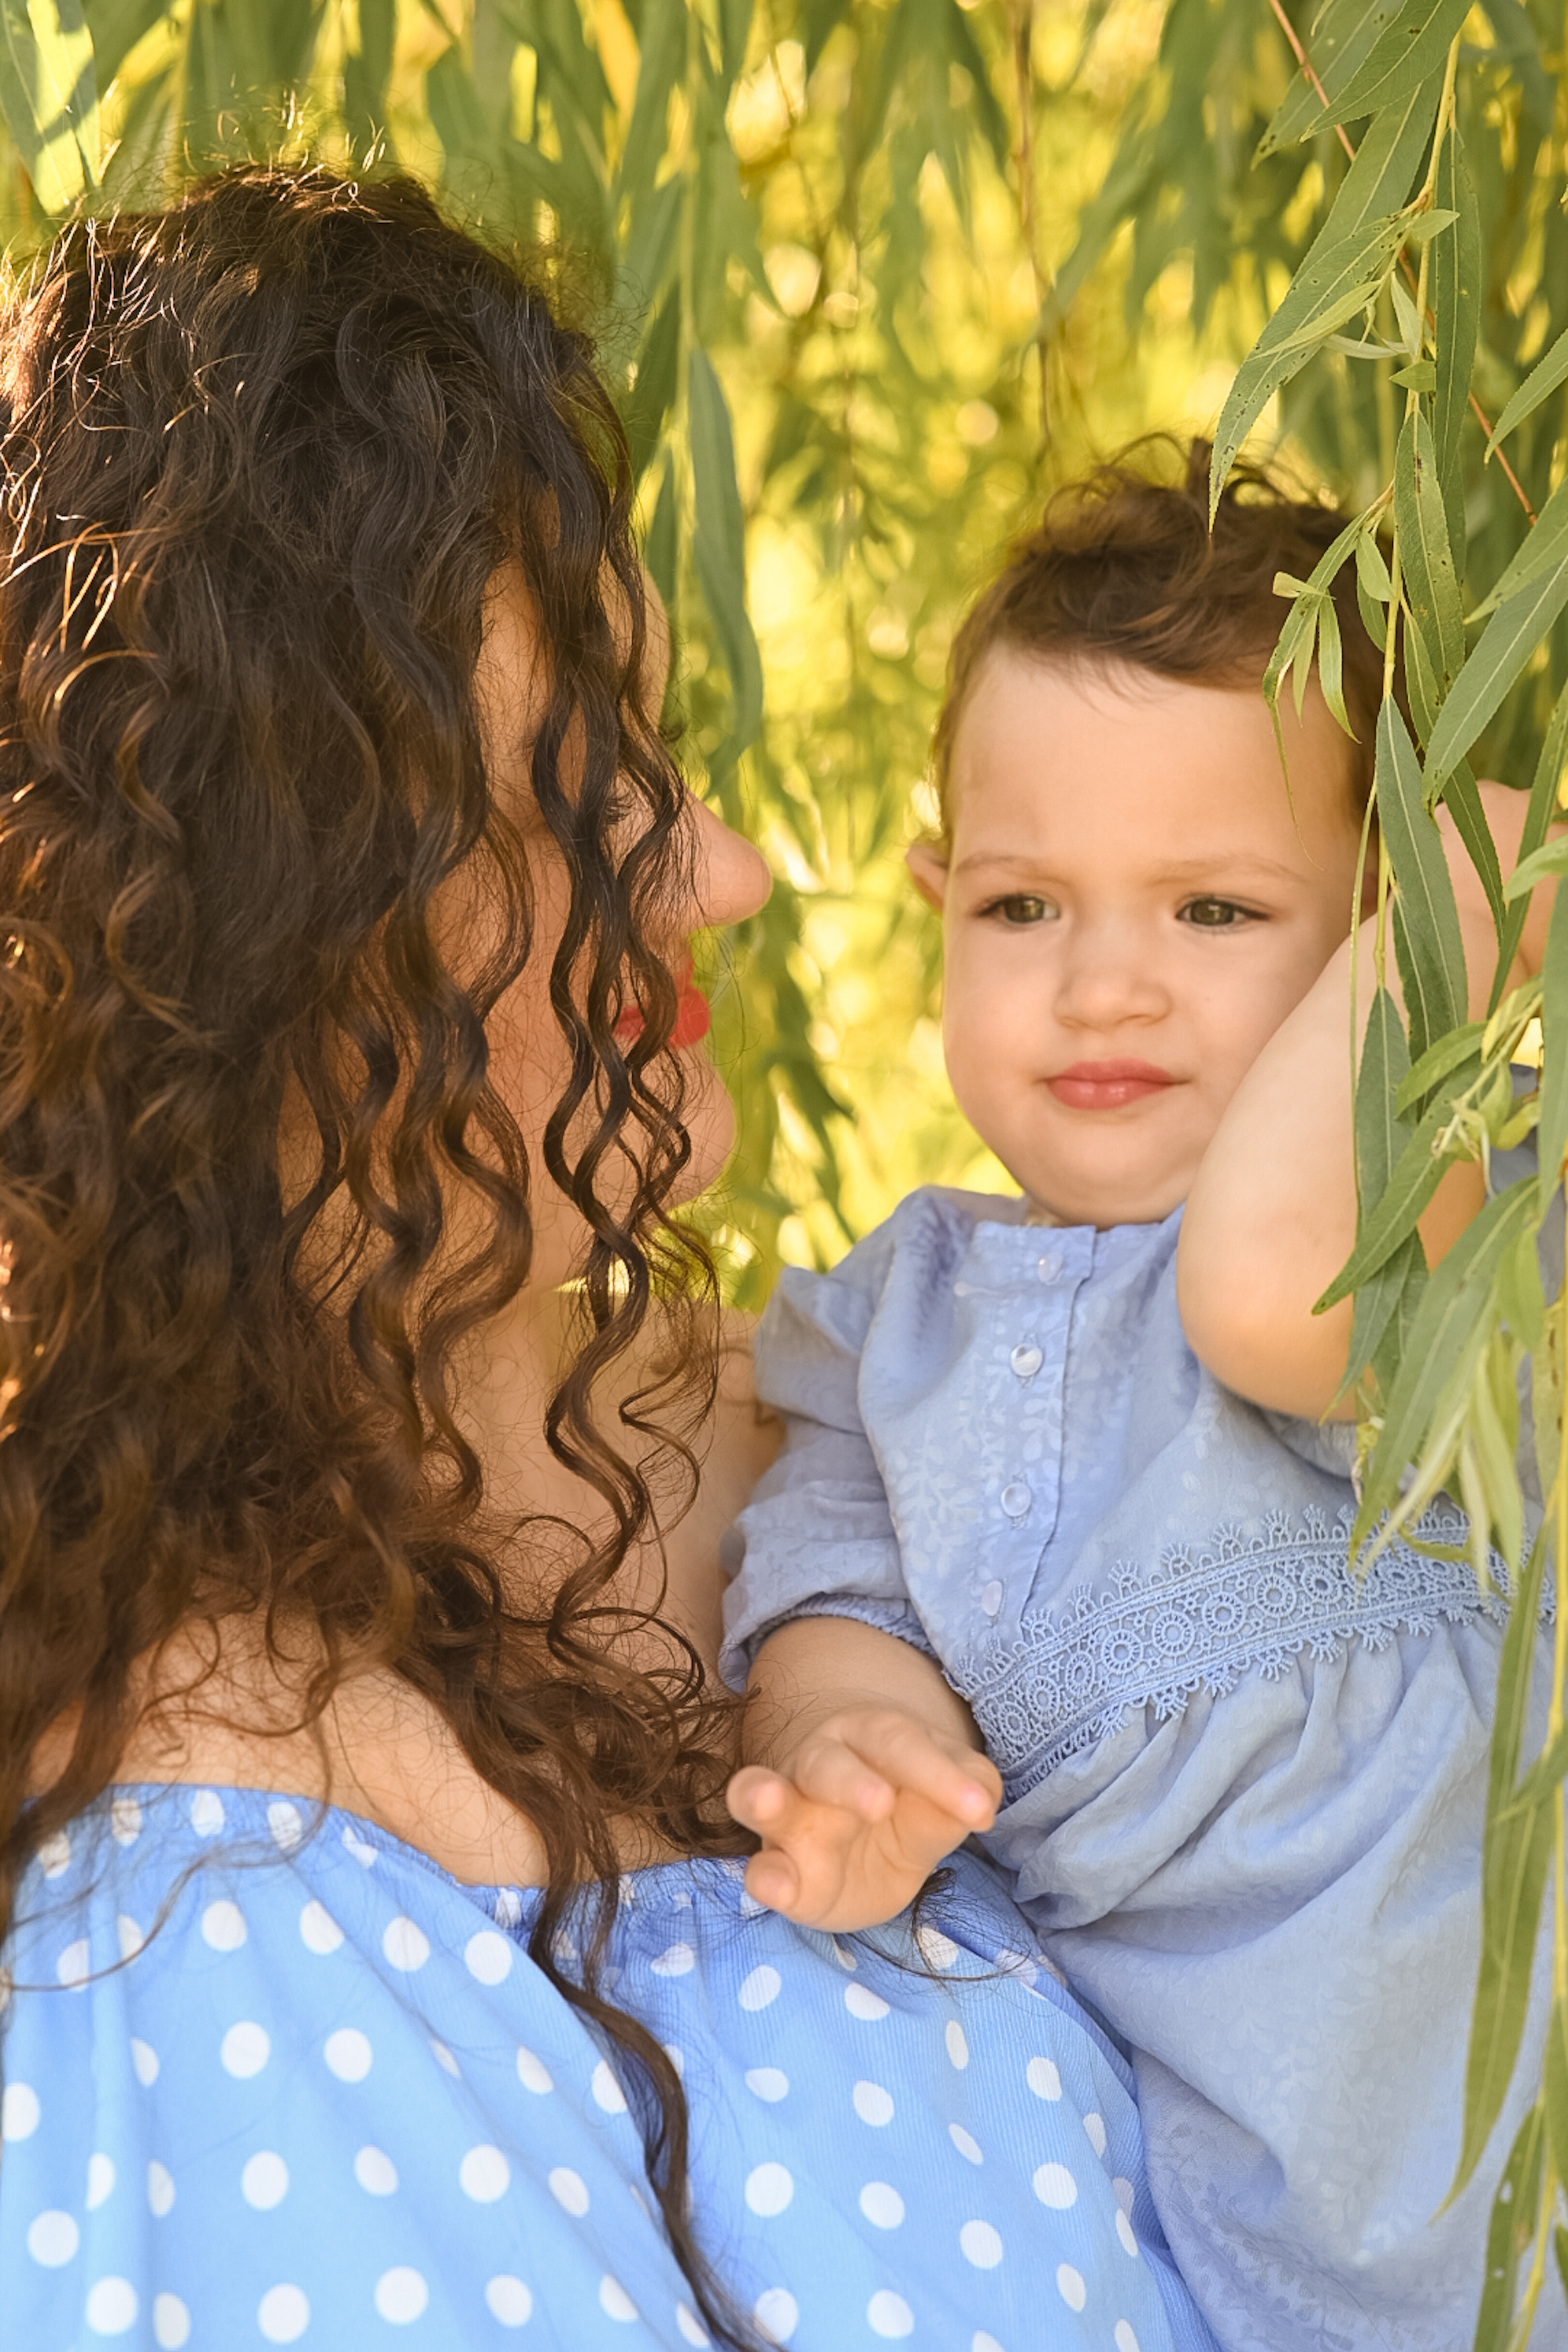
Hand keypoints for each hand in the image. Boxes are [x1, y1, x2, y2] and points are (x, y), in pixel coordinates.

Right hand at [725, 1704, 1001, 1931]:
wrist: (859, 1826)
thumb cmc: (907, 1799)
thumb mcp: (940, 1798)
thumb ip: (960, 1798)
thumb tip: (981, 1804)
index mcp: (870, 1737)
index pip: (901, 1746)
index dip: (940, 1775)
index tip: (979, 1810)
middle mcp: (820, 1765)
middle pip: (828, 1764)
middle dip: (850, 1782)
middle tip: (879, 1803)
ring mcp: (790, 1816)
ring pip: (766, 1797)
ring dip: (763, 1796)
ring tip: (765, 1798)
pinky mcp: (779, 1867)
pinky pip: (761, 1867)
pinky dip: (763, 1875)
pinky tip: (773, 1883)